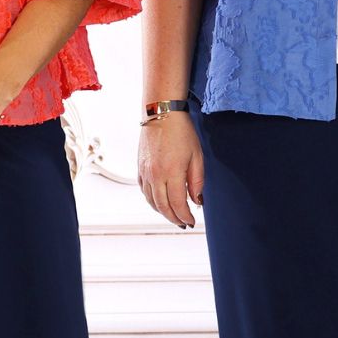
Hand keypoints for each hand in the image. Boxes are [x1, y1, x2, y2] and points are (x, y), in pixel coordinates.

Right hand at [137, 111, 204, 228]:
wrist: (161, 114)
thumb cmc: (181, 132)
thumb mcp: (196, 156)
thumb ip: (197, 181)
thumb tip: (197, 201)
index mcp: (172, 172)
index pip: (178, 204)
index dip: (185, 216)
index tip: (191, 221)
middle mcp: (155, 175)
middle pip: (163, 207)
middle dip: (174, 218)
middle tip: (183, 223)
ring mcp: (145, 172)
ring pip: (151, 201)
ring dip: (162, 212)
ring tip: (173, 216)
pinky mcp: (140, 168)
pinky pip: (144, 191)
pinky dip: (152, 201)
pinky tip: (160, 202)